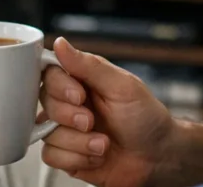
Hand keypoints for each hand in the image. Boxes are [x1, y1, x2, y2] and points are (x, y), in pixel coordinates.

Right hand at [39, 38, 177, 186]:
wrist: (157, 156)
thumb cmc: (146, 117)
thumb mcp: (122, 86)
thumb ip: (89, 65)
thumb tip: (61, 44)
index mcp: (83, 81)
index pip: (51, 73)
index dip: (59, 86)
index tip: (79, 96)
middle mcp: (71, 103)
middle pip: (45, 102)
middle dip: (70, 116)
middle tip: (92, 121)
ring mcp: (68, 130)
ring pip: (47, 132)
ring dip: (78, 142)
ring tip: (103, 143)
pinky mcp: (67, 155)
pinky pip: (50, 156)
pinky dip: (76, 159)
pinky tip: (96, 156)